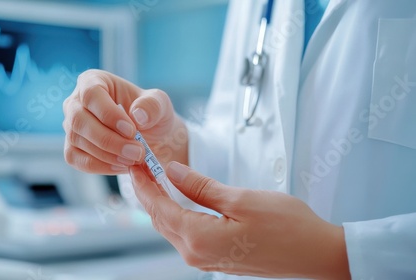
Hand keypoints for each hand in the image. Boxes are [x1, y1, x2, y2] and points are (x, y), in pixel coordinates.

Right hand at [63, 70, 187, 174]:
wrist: (150, 136)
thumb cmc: (150, 115)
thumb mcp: (160, 104)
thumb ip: (153, 105)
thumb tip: (137, 116)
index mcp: (93, 80)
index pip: (91, 94)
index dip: (108, 114)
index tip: (131, 130)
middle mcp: (75, 102)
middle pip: (79, 121)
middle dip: (109, 140)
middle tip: (137, 152)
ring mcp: (70, 126)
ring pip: (77, 142)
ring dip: (108, 155)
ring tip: (134, 159)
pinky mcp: (71, 148)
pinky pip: (77, 160)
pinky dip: (101, 166)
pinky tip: (122, 166)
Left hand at [129, 162, 350, 278]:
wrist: (316, 254)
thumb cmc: (287, 226)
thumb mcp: (240, 199)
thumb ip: (201, 187)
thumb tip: (171, 172)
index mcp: (199, 238)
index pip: (158, 207)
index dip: (144, 183)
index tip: (135, 163)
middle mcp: (196, 254)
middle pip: (160, 219)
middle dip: (148, 192)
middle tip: (141, 166)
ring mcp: (206, 259)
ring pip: (171, 228)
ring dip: (160, 203)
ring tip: (154, 179)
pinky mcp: (216, 258)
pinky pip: (185, 235)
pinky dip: (176, 215)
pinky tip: (177, 200)